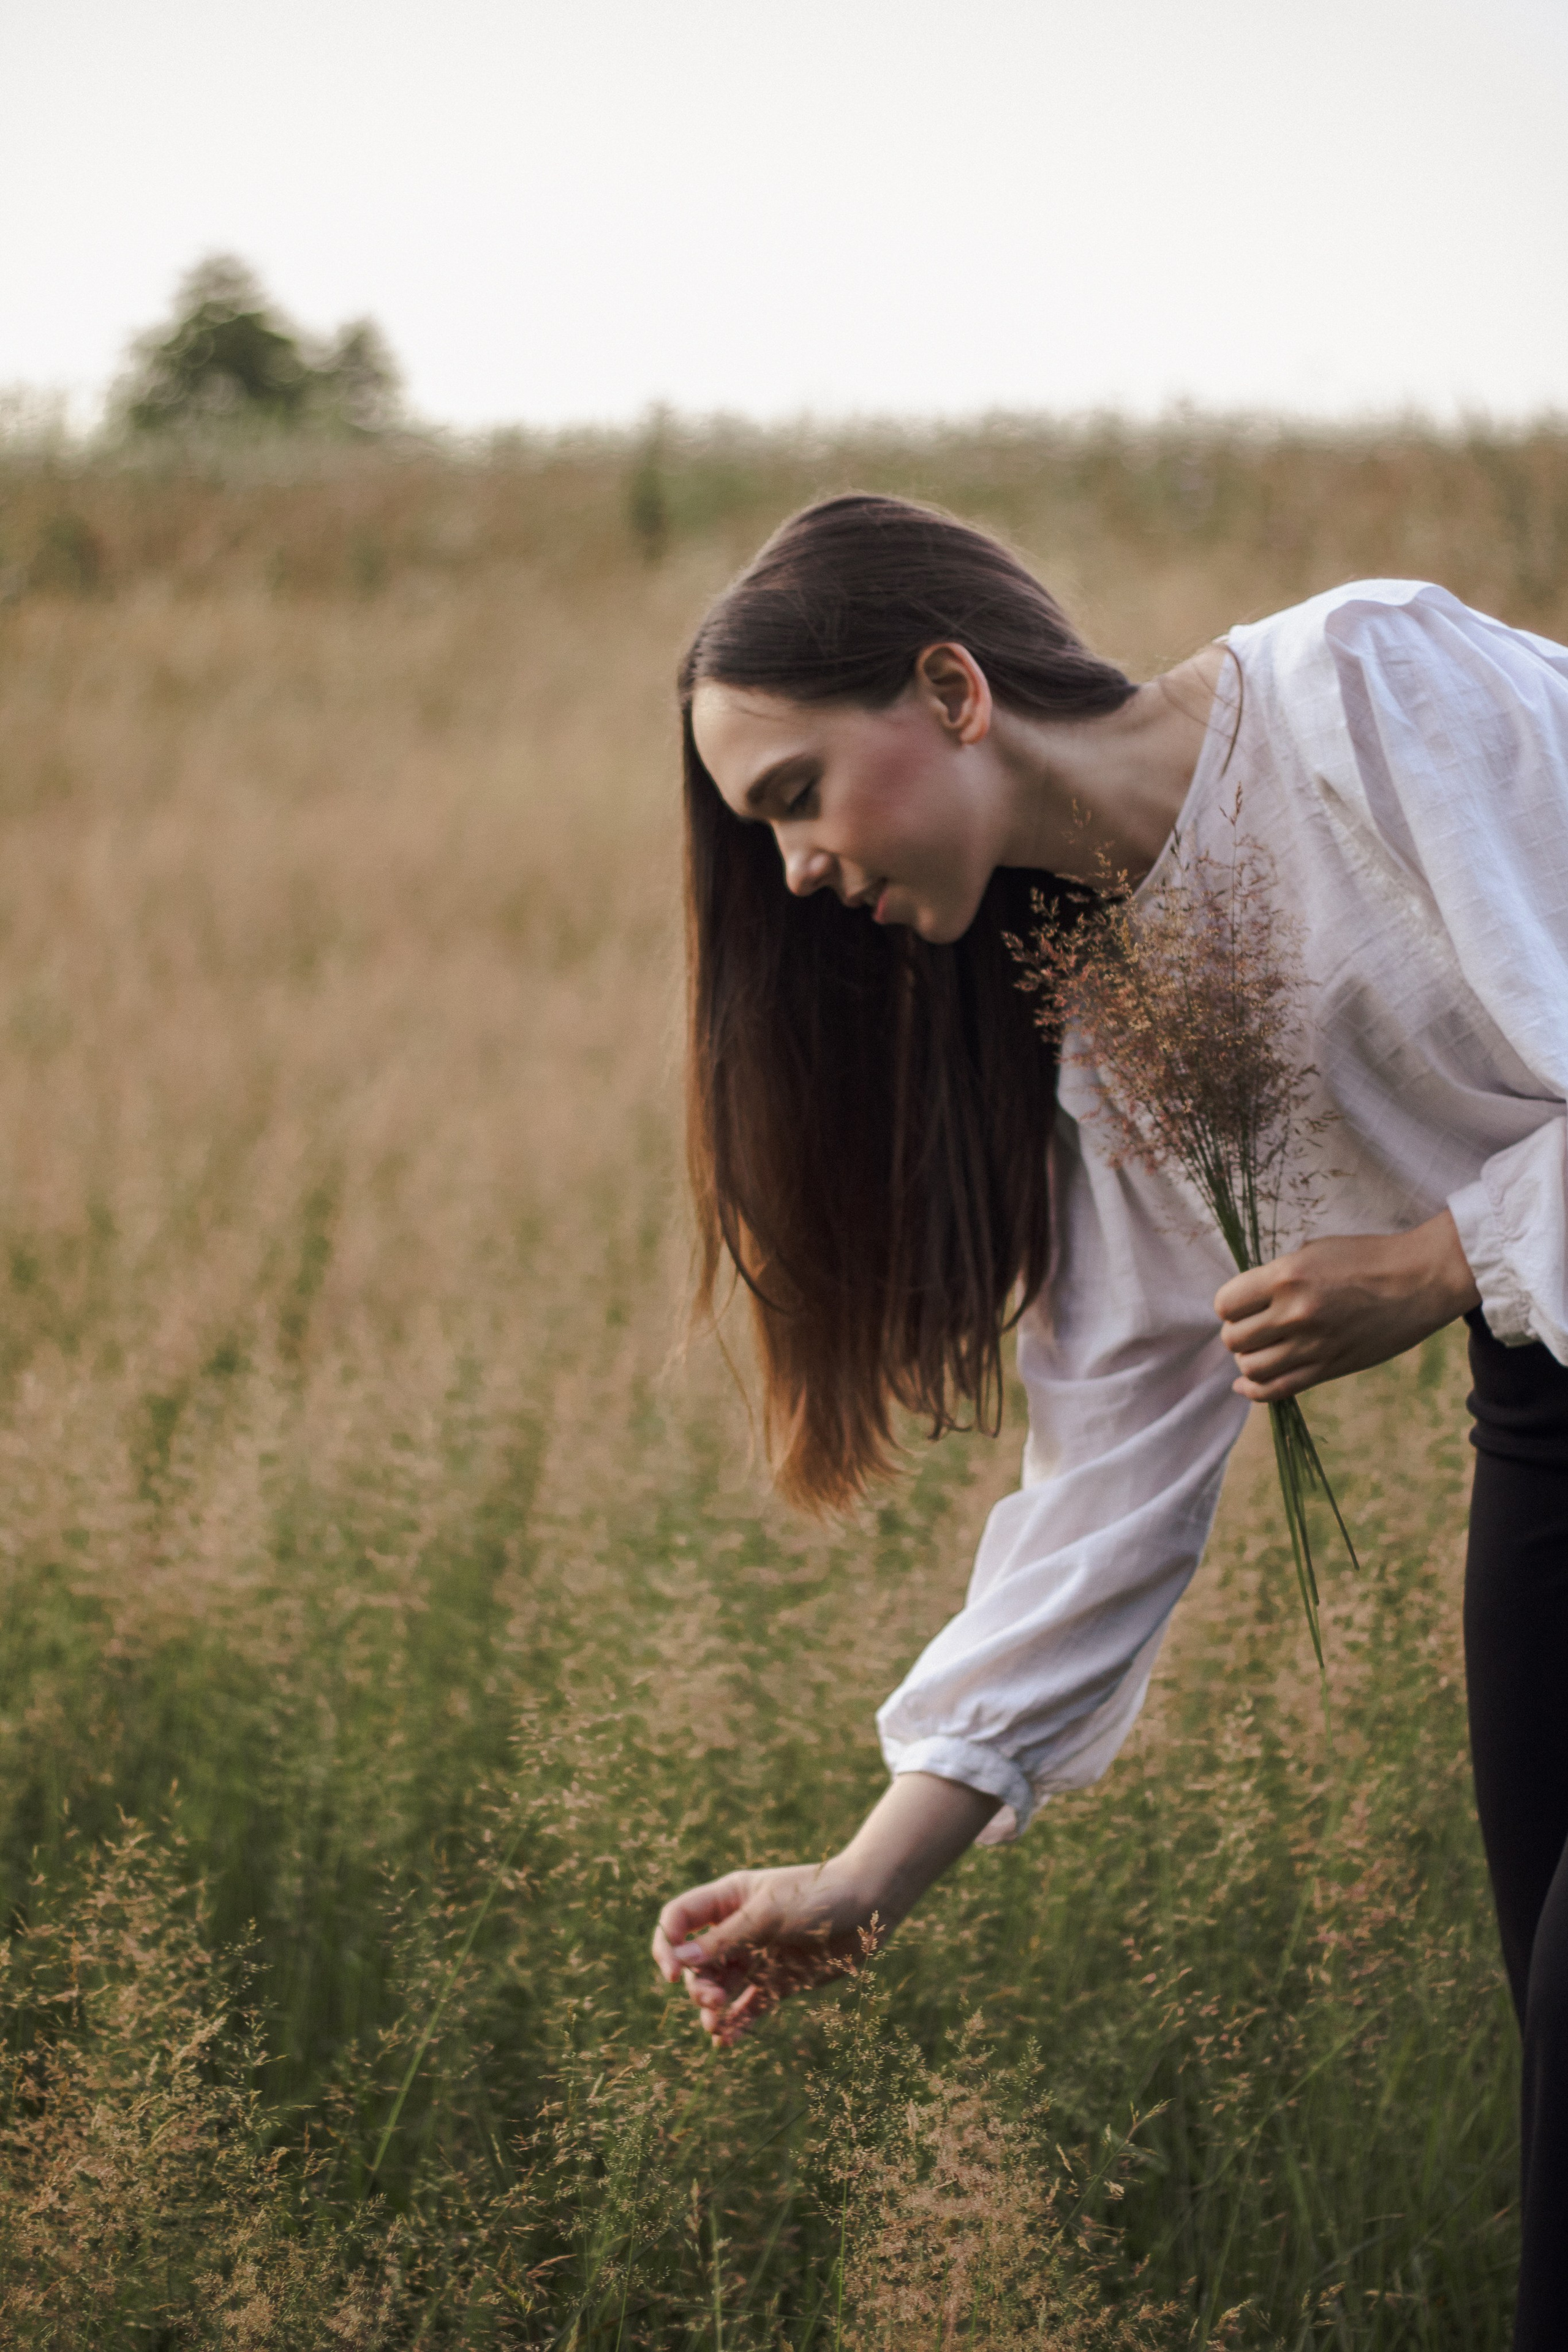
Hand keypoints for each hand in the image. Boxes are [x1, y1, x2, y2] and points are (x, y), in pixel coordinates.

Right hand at [651, 1772, 998, 2048]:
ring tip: (717, 2023)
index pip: (679, 1920)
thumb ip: (724, 1939)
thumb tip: (677, 1960)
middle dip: (695, 1984)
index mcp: (727, 1900)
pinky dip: (735, 2026)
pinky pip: (748, 2008)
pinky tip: (726, 2042)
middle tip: (714, 2001)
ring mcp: (757, 1957)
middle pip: (694, 1961)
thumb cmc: (818, 1895)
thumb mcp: (767, 1914)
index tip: (671, 1973)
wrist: (870, 1906)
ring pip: (718, 1987)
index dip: (667, 1945)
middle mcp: (737, 1929)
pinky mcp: (778, 1983)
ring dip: (710, 2007)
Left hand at [1215, 1209, 1479, 1403]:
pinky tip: (1246, 1384)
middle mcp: (1294, 1313)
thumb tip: (1249, 1298)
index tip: (1242, 1304)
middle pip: (1234, 1339)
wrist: (1420, 1281)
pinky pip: (1276, 1391)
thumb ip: (1278, 1276)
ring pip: (1250, 1368)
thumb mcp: (1314, 1252)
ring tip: (1260, 1348)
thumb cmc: (1368, 1258)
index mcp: (1286, 1277)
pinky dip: (1253, 1391)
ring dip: (1248, 1360)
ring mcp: (1312, 1345)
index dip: (1229, 1306)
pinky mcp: (1329, 1369)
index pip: (1226, 1304)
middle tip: (1252, 1327)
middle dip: (1237, 1333)